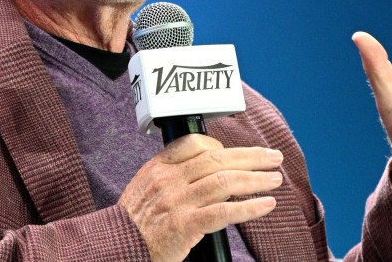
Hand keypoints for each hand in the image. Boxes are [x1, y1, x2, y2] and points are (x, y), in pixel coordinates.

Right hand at [119, 134, 283, 261]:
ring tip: (275, 179)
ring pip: (225, 182)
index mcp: (158, 168)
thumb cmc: (134, 224)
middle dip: (251, 156)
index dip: (223, 146)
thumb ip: (171, 176)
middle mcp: (168, 181)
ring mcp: (177, 203)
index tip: (241, 153)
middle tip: (274, 157)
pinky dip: (249, 208)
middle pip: (218, 159)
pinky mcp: (184, 227)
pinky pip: (224, 212)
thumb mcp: (145, 189)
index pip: (195, 144)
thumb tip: (207, 168)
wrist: (116, 248)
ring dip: (256, 179)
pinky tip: (266, 204)